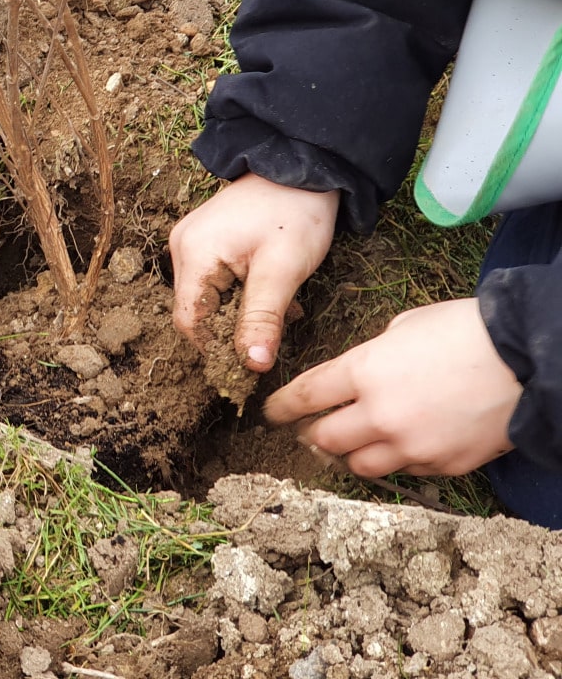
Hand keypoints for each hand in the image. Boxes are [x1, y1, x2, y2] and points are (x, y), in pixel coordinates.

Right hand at [170, 174, 338, 370]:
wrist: (302, 167)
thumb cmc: (294, 214)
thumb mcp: (283, 272)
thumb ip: (262, 319)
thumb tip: (251, 366)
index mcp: (194, 254)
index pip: (189, 321)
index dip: (216, 348)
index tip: (251, 362)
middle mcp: (181, 247)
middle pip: (195, 309)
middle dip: (230, 329)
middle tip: (273, 332)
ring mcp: (189, 240)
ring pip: (205, 297)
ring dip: (237, 312)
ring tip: (278, 307)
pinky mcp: (203, 238)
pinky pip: (211, 279)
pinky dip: (237, 293)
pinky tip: (268, 290)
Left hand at [264, 298, 519, 477]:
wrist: (527, 360)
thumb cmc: (465, 331)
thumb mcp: (403, 327)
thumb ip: (371, 357)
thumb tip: (358, 374)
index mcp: (364, 371)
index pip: (306, 395)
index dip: (282, 406)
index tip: (270, 413)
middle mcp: (380, 414)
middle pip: (325, 438)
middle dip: (311, 434)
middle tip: (309, 431)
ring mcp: (412, 445)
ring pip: (360, 465)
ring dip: (349, 455)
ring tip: (350, 444)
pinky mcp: (443, 465)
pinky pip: (404, 470)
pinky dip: (395, 460)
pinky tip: (399, 446)